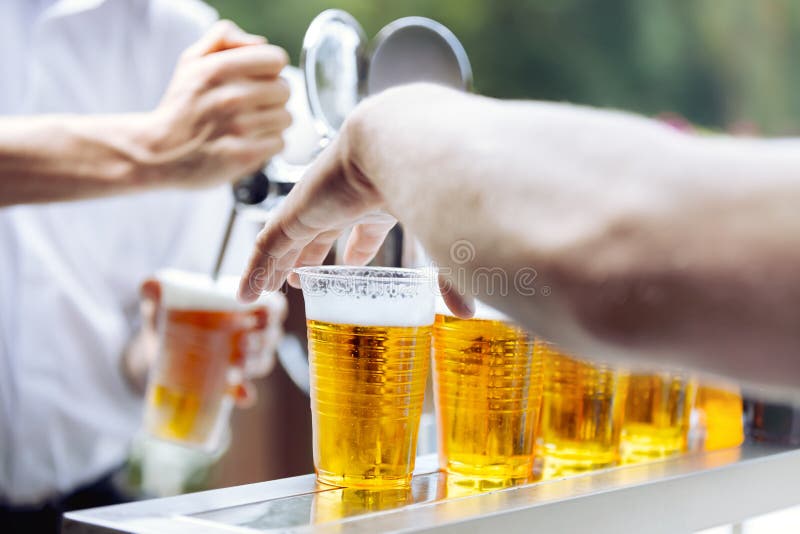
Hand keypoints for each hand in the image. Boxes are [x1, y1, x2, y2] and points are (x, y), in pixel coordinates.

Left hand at [122, 277, 286, 407]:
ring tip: (235, 369)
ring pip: (263, 361)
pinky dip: (243, 393)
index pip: (272, 305)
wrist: (156, 350)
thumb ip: (157, 290)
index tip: (260, 314)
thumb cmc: (170, 316)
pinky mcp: (232, 384)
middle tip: (242, 343)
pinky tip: (237, 394)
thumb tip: (150, 284)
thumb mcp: (163, 301)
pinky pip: (246, 391)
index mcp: (244, 306)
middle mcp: (252, 331)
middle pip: (271, 335)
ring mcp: (245, 360)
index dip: (273, 310)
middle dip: (261, 340)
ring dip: (253, 365)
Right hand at [142, 21, 291, 188]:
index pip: (276, 60)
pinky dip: (268, 144)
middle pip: (285, 89)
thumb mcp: (192, 60)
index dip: (269, 69)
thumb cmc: (182, 105)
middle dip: (272, 97)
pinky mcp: (245, 156)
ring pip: (285, 118)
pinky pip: (279, 143)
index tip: (257, 79)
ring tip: (249, 124)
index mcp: (219, 68)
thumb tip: (260, 43)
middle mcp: (230, 97)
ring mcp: (239, 128)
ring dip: (271, 122)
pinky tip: (249, 142)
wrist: (159, 152)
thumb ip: (224, 38)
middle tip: (252, 105)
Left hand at [236, 85, 472, 315]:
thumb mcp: (441, 239)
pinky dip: (254, 270)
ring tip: (265, 288)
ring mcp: (317, 204)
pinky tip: (246, 293)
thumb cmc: (434, 185)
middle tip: (299, 278)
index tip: (349, 265)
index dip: (356, 247)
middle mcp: (345, 198)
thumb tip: (466, 314)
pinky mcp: (293, 213)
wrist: (404, 143)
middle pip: (319, 231)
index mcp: (380, 199)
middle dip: (309, 255)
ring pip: (288, 239)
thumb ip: (450, 276)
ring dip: (277, 264)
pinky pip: (267, 246)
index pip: (363, 226)